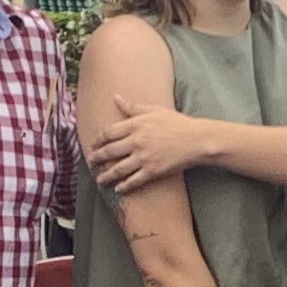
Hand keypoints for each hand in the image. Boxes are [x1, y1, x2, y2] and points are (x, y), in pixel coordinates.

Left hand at [80, 103, 218, 190]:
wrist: (196, 139)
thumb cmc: (177, 123)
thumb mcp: (154, 110)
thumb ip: (133, 107)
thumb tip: (116, 98)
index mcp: (135, 124)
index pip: (109, 133)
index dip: (98, 140)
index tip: (93, 145)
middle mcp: (136, 141)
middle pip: (110, 151)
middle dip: (97, 158)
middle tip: (90, 162)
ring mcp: (144, 157)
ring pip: (118, 168)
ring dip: (106, 175)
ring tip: (99, 179)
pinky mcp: (153, 170)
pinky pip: (134, 180)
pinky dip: (124, 185)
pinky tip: (118, 188)